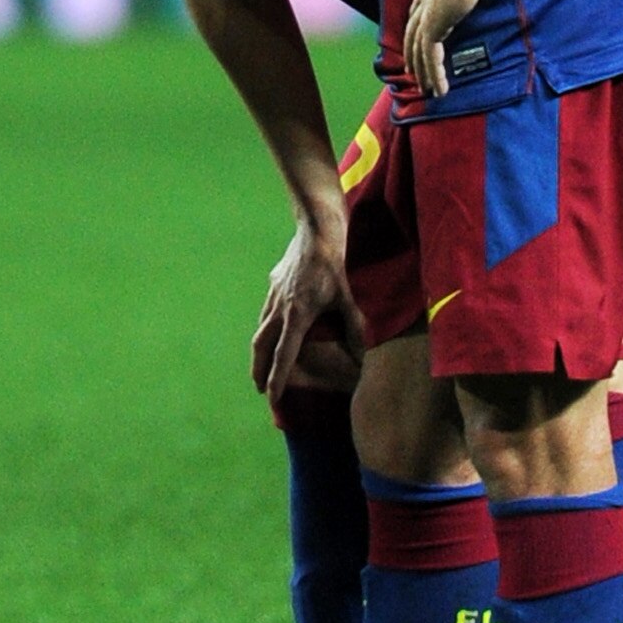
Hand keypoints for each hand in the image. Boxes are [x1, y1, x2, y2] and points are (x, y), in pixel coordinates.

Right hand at [251, 221, 366, 400]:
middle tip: (258, 387)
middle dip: (258, 369)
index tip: (270, 399)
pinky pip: (267, 308)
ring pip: (261, 326)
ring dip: (261, 348)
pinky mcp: (276, 279)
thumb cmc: (339, 259)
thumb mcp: (352, 296)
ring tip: (263, 362)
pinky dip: (267, 325)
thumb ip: (356, 328)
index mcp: (298, 314)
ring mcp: (275, 291)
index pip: (284, 355)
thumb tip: (364, 357)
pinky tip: (275, 324)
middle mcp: (281, 306)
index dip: (277, 380)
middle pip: (262, 344)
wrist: (318, 223)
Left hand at [404, 0, 568, 98]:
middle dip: (414, 52)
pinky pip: (431, 56)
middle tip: (418, 71)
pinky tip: (440, 89)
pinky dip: (434, 73)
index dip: (421, 21)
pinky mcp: (434, 25)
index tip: (424, 35)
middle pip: (413, 30)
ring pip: (419, 48)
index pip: (423, 5)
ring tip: (431, 89)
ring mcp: (429, 14)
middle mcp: (430, 1)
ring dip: (424, 69)